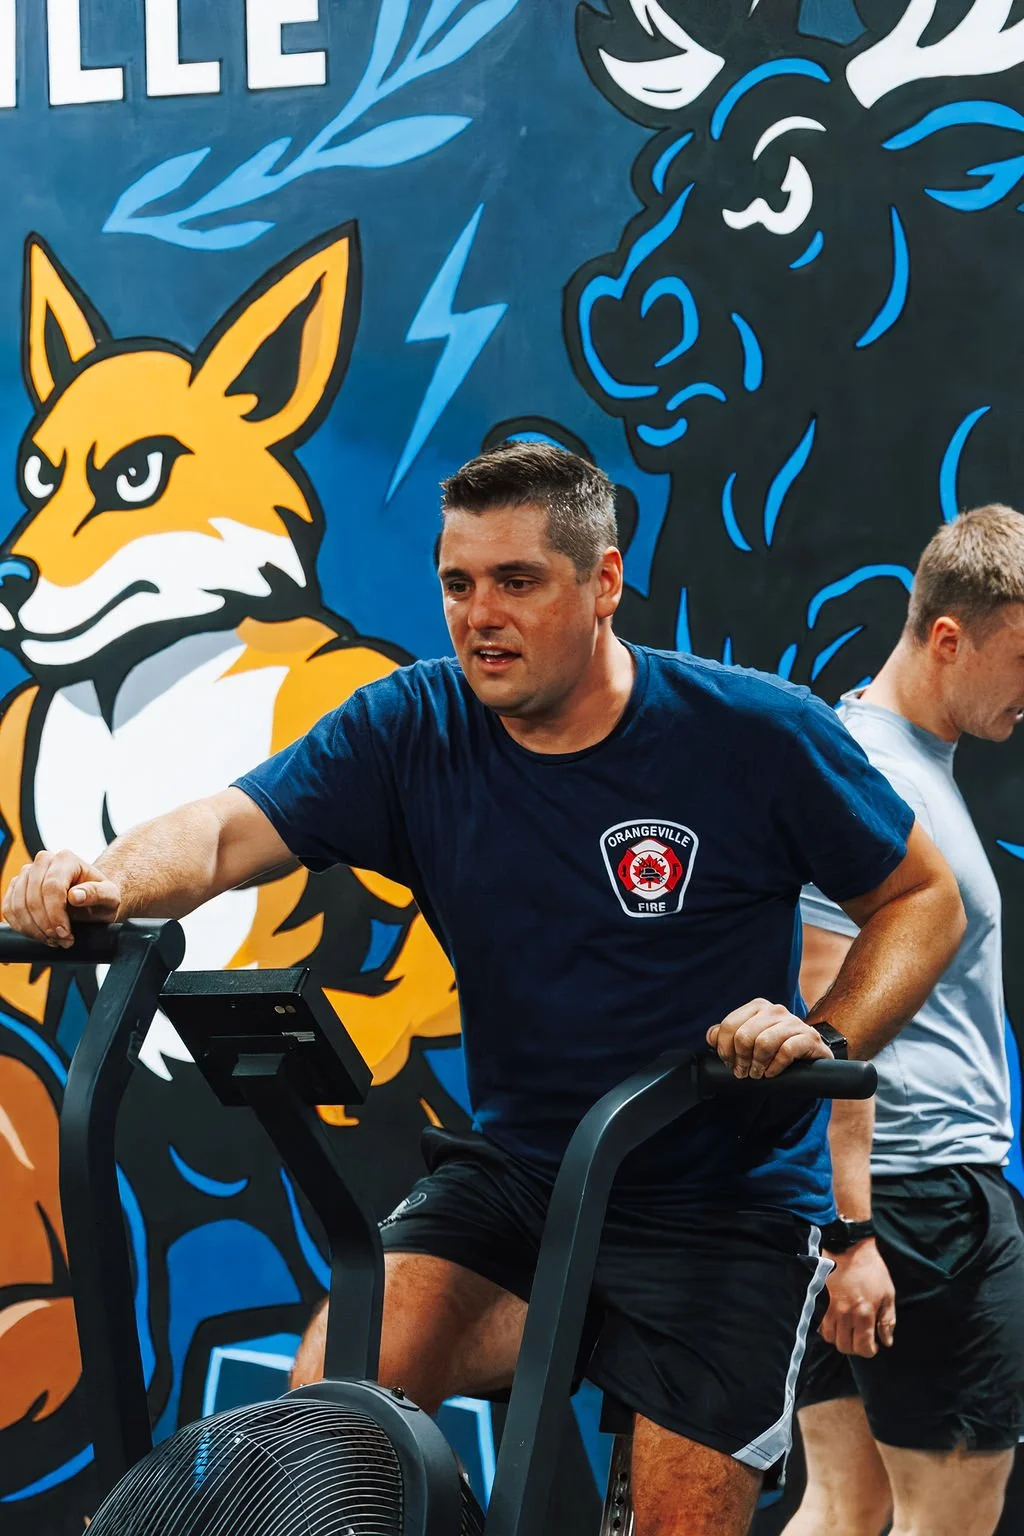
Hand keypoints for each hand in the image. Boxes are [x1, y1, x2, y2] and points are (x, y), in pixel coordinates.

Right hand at [2, 850, 120, 947]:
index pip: (52, 887)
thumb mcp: (109, 897)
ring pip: (18, 905)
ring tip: (53, 940)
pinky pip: (9, 910)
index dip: (55, 914)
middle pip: (32, 897)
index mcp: (66, 859)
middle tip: (61, 941)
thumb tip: (75, 896)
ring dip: (33, 929)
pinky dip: (22, 927)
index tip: (65, 934)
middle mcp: (43, 861)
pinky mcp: (16, 888)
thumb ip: (96, 893)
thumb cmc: (101, 897)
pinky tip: (40, 935)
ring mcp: (26, 873)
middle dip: (45, 925)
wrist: (90, 900)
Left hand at [707, 999, 832, 1078]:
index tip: (728, 1062)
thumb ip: (728, 1035)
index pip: (729, 1025)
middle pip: (744, 1036)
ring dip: (757, 1064)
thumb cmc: (775, 1048)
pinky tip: (772, 1072)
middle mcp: (775, 1010)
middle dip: (740, 1059)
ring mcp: (794, 1022)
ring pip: (764, 1043)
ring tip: (757, 1074)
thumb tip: (711, 1036)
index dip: (724, 1048)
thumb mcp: (750, 1039)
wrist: (810, 1056)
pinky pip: (786, 1051)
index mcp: (758, 1006)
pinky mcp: (809, 1037)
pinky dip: (775, 1066)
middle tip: (743, 1072)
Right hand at [818, 1240, 895, 1357]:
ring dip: (841, 1338)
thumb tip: (886, 1341)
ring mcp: (829, 1308)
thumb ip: (887, 1321)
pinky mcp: (819, 1302)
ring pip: (831, 1339)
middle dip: (856, 1347)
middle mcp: (844, 1314)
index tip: (873, 1344)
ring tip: (849, 1329)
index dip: (870, 1350)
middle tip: (861, 1337)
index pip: (864, 1348)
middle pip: (846, 1347)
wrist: (849, 1248)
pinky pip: (821, 1326)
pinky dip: (829, 1329)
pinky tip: (837, 1322)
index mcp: (864, 1313)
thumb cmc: (872, 1270)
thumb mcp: (888, 1294)